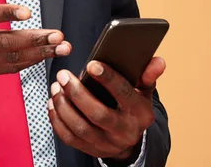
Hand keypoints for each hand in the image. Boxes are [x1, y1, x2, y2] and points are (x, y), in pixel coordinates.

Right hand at [0, 0, 71, 103]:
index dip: (6, 14)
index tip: (27, 11)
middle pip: (6, 40)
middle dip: (35, 38)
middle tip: (57, 34)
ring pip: (13, 56)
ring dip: (40, 52)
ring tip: (62, 46)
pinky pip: (11, 67)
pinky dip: (30, 62)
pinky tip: (47, 55)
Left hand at [48, 57, 165, 160]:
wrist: (129, 139)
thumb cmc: (132, 106)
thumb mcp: (143, 90)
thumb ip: (147, 75)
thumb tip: (157, 61)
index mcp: (140, 113)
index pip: (124, 94)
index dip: (108, 79)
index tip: (92, 64)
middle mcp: (124, 131)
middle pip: (97, 114)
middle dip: (77, 93)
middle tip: (63, 75)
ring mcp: (106, 143)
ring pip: (80, 127)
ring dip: (63, 105)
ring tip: (56, 86)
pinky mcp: (90, 149)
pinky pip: (69, 137)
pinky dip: (57, 119)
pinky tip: (53, 102)